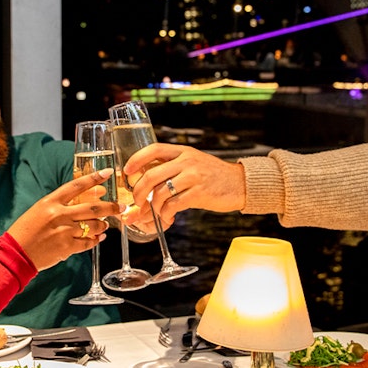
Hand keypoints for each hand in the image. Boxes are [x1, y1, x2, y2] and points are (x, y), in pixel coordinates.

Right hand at [6, 168, 118, 270]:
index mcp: (51, 201)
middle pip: (93, 208)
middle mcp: (60, 214)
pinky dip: (96, 240)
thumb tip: (86, 201)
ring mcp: (65, 231)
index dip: (94, 178)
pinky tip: (99, 238)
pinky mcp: (67, 248)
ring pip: (94, 226)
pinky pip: (88, 242)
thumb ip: (61, 205)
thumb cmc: (26, 230)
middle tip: (121, 207)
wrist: (16, 253)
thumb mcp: (40, 210)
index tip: (108, 172)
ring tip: (105, 225)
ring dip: (103, 225)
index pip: (77, 185)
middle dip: (111, 207)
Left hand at [122, 144, 246, 228]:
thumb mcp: (193, 163)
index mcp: (182, 151)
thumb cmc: (214, 176)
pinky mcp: (199, 193)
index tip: (127, 171)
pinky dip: (166, 214)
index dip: (136, 159)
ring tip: (155, 214)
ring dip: (152, 208)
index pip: (154, 149)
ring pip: (160, 193)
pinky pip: (173, 205)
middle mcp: (186, 161)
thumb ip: (173, 167)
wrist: (240, 183)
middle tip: (136, 203)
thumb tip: (146, 180)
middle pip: (151, 175)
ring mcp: (193, 177)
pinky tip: (167, 218)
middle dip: (138, 192)